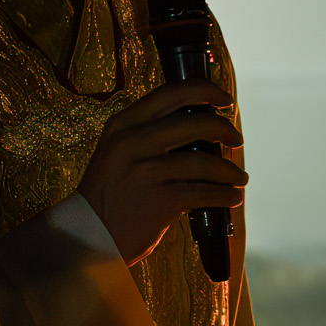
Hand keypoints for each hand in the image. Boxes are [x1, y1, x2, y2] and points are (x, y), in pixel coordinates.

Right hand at [76, 79, 244, 266]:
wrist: (87, 234)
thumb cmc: (109, 193)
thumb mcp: (116, 151)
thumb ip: (147, 134)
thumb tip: (200, 127)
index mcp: (123, 124)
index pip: (172, 93)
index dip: (206, 91)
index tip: (225, 99)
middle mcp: (132, 142)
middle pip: (196, 124)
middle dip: (224, 130)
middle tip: (236, 139)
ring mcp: (146, 172)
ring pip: (205, 163)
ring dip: (230, 171)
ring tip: (239, 178)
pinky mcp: (160, 201)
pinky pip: (204, 193)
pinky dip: (225, 195)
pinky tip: (232, 197)